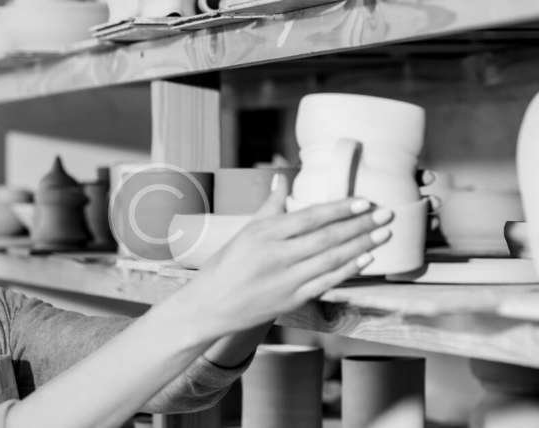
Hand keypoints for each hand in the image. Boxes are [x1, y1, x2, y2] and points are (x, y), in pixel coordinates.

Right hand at [167, 173, 393, 340]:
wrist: (210, 306)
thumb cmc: (225, 266)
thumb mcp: (244, 231)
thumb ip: (268, 206)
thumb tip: (282, 180)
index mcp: (264, 234)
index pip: (310, 217)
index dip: (340, 209)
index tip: (364, 201)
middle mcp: (277, 256)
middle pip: (327, 237)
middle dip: (360, 224)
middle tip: (386, 214)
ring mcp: (287, 280)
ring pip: (332, 259)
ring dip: (362, 245)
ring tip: (383, 233)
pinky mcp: (292, 300)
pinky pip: (327, 282)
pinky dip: (348, 270)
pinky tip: (366, 259)